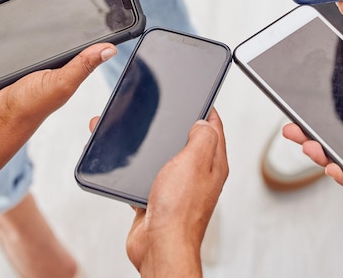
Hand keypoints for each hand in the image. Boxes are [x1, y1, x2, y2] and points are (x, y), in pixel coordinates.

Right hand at [0, 0, 116, 129]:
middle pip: (55, 20)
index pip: (81, 30)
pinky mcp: (15, 55)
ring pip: (34, 21)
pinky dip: (12, 15)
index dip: (81, 10)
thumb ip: (83, 65)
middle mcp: (55, 55)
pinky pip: (14, 30)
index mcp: (70, 59)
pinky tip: (9, 2)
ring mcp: (34, 54)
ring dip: (29, 2)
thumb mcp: (62, 83)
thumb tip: (110, 48)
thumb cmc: (32, 106)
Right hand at [124, 109, 227, 276]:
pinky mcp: (157, 198)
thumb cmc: (179, 210)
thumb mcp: (196, 160)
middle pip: (187, 140)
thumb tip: (203, 121)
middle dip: (175, 124)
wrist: (159, 246)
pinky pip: (147, 176)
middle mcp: (198, 174)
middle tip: (166, 111)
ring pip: (165, 157)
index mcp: (213, 163)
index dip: (205, 110)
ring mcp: (177, 187)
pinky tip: (128, 163)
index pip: (214, 128)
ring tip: (142, 133)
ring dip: (153, 146)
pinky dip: (137, 168)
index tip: (198, 97)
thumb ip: (202, 137)